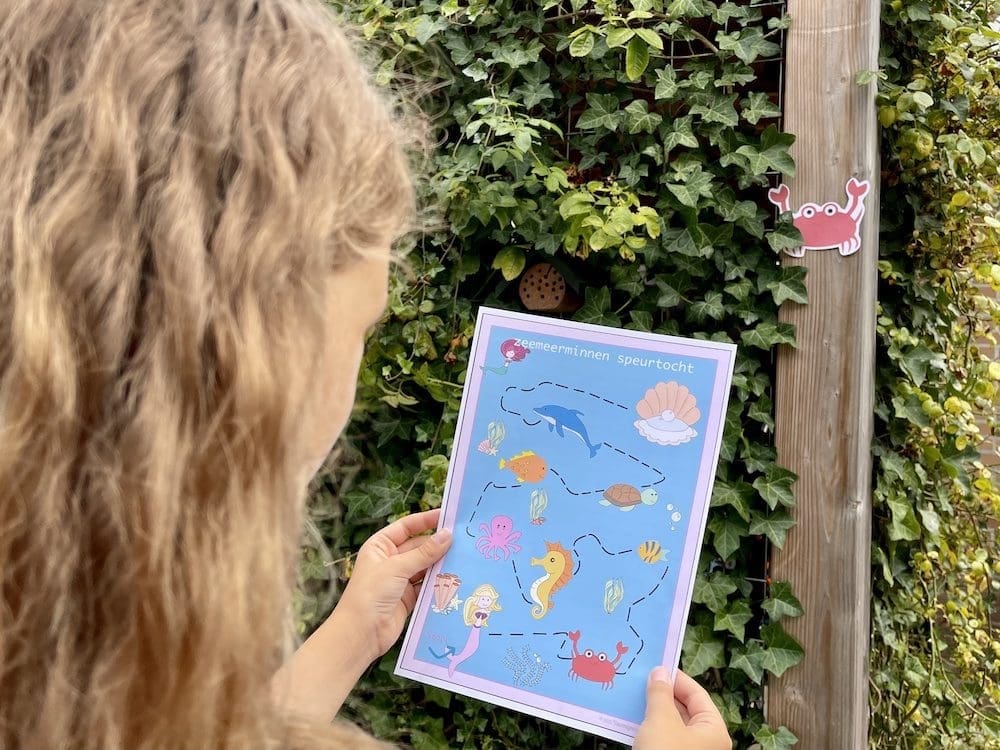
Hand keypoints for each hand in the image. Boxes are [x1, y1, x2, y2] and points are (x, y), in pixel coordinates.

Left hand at [272, 509, 451, 720]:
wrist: (361, 633)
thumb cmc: (371, 593)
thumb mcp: (397, 568)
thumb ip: (424, 553)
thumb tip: (447, 535)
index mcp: (380, 546)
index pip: (406, 527)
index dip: (425, 520)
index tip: (447, 516)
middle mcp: (390, 560)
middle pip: (418, 547)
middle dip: (438, 545)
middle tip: (463, 540)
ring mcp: (400, 579)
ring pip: (425, 566)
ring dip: (441, 564)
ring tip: (465, 557)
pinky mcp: (409, 597)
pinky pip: (427, 585)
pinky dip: (439, 582)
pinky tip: (456, 578)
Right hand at [632, 668, 730, 749]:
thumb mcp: (660, 721)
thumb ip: (660, 694)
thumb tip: (659, 673)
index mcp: (714, 730)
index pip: (697, 694)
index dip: (676, 679)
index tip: (656, 666)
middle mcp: (706, 743)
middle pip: (685, 710)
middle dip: (662, 695)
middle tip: (641, 680)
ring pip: (671, 726)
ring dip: (652, 712)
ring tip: (633, 698)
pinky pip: (662, 740)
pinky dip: (648, 729)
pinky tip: (631, 721)